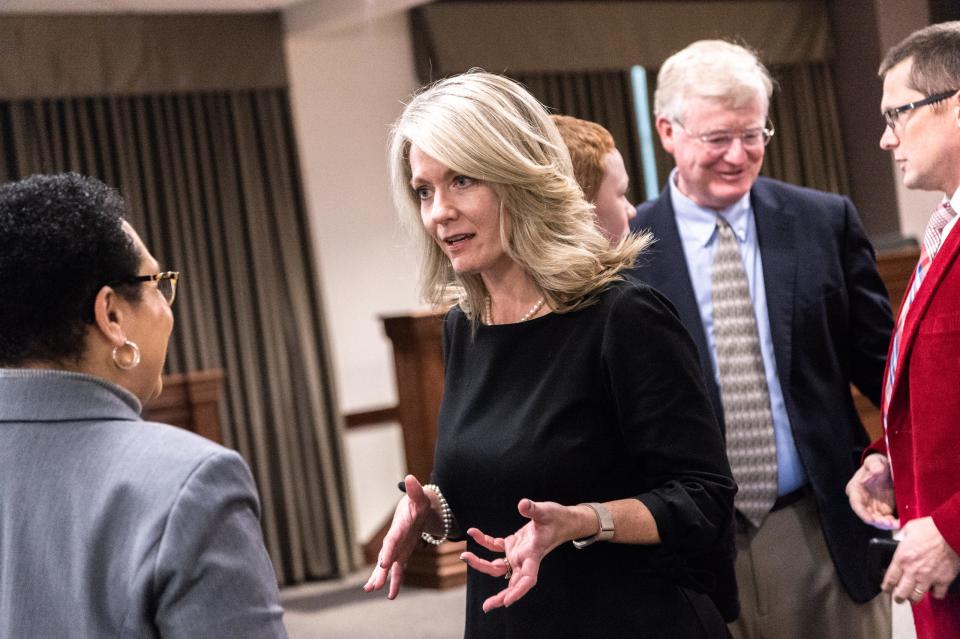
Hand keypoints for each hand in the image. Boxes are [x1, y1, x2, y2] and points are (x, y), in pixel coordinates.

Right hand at [363, 475, 432, 599]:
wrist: (415, 509)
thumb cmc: (418, 502)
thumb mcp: (419, 496)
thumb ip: (415, 490)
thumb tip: (410, 478)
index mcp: (399, 527)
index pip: (392, 540)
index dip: (387, 551)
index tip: (383, 563)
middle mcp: (395, 540)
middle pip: (386, 557)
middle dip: (379, 571)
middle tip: (372, 586)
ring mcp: (397, 549)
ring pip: (388, 566)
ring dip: (380, 578)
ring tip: (371, 590)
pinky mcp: (402, 555)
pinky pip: (398, 571)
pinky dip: (394, 583)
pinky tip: (390, 596)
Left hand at [460, 498, 575, 612]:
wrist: (562, 520)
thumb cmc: (557, 518)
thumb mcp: (546, 511)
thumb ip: (533, 509)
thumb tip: (523, 504)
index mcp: (534, 555)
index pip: (528, 578)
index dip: (518, 591)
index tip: (507, 602)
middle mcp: (524, 558)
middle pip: (510, 581)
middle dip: (499, 595)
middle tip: (486, 607)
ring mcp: (518, 553)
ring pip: (497, 567)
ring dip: (481, 564)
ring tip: (464, 556)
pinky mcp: (513, 545)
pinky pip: (495, 548)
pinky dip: (484, 542)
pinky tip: (473, 532)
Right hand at [847, 454, 898, 529]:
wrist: (887, 468)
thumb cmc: (877, 464)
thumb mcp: (875, 461)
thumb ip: (875, 464)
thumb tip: (877, 470)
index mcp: (855, 490)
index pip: (856, 505)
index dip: (862, 513)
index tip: (870, 520)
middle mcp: (863, 502)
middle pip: (868, 516)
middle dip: (878, 522)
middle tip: (888, 523)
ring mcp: (874, 508)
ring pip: (878, 521)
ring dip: (886, 524)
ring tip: (896, 524)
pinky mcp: (885, 511)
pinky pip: (888, 520)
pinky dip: (894, 522)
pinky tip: (901, 522)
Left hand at [883, 517, 959, 602]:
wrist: (950, 532)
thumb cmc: (932, 529)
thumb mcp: (909, 529)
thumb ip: (902, 536)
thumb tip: (899, 538)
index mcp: (902, 558)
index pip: (889, 579)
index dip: (886, 587)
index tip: (886, 589)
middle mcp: (913, 571)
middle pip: (901, 593)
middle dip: (898, 598)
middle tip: (898, 598)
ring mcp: (928, 577)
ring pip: (917, 596)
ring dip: (914, 599)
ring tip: (912, 598)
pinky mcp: (943, 580)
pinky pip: (937, 594)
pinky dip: (935, 595)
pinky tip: (933, 592)